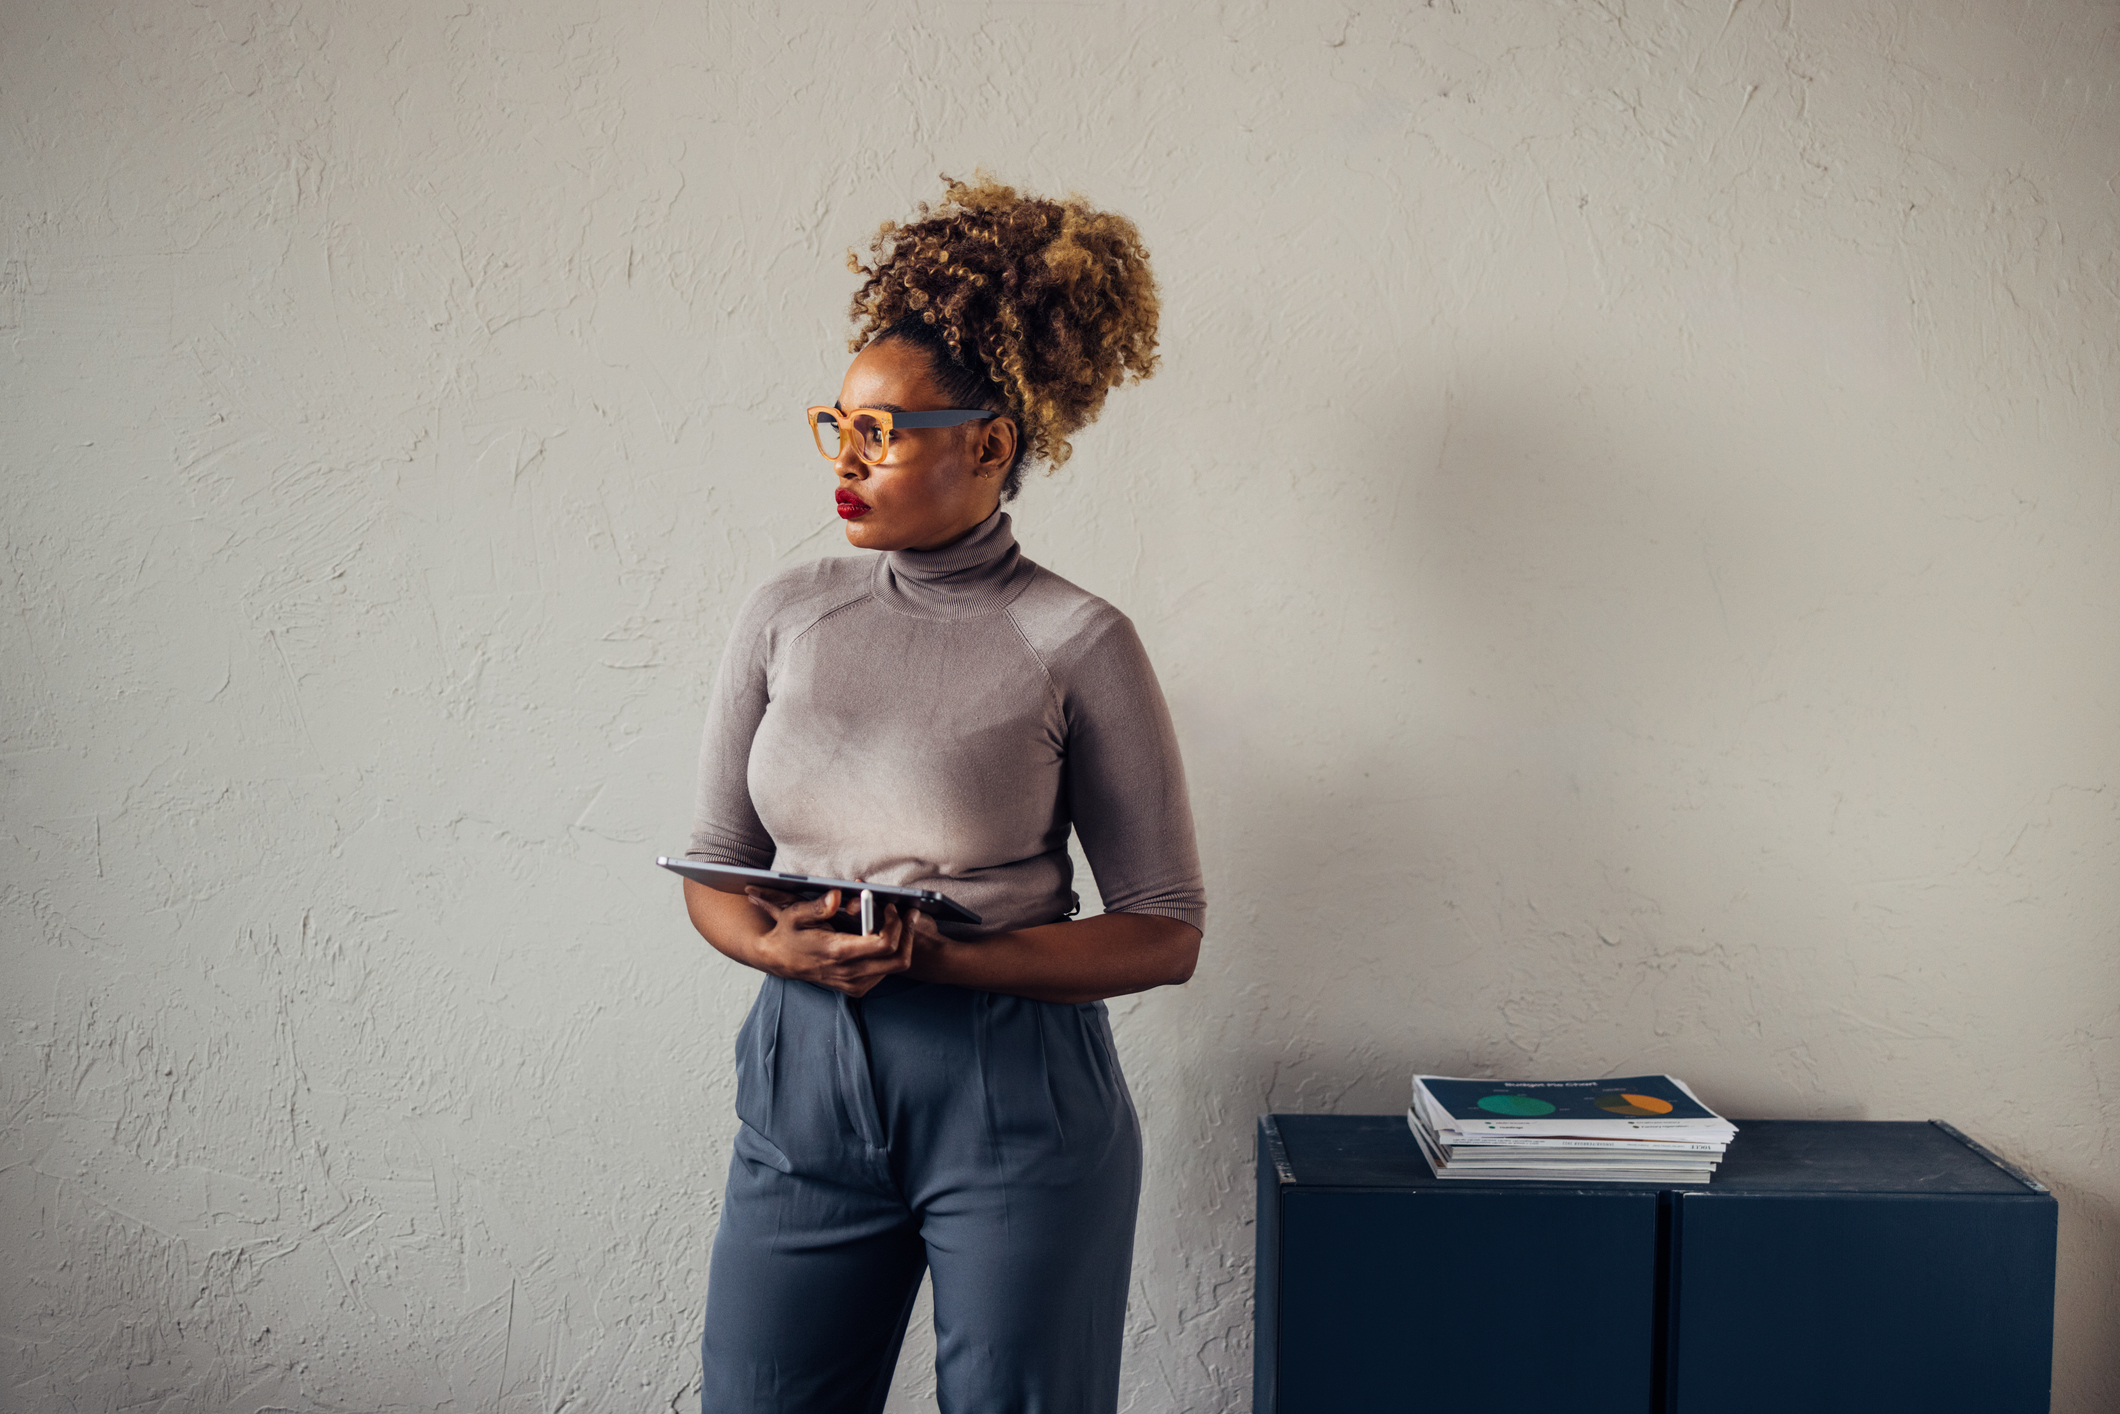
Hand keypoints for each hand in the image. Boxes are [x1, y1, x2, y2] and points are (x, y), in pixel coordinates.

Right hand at [744, 887, 913, 997]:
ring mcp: (854, 983)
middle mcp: (849, 972)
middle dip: (908, 933)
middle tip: (908, 913)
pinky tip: (882, 936)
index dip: (896, 924)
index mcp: (838, 952)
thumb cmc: (789, 933)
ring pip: (895, 967)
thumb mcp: (795, 914)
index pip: (884, 944)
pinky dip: (890, 954)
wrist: (778, 960)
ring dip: (902, 943)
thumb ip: (818, 906)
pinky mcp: (855, 988)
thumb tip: (838, 895)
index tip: (891, 907)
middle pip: (899, 960)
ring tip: (896, 920)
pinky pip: (884, 973)